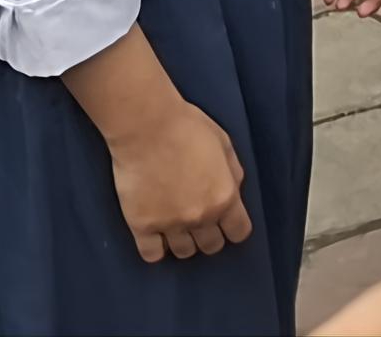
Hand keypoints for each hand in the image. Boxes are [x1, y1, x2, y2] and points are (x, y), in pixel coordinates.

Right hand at [104, 100, 253, 263]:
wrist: (146, 125)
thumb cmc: (187, 126)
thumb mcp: (224, 144)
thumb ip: (233, 174)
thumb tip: (234, 192)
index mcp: (224, 197)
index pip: (239, 232)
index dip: (233, 228)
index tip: (225, 223)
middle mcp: (201, 216)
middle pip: (211, 246)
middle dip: (208, 235)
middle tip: (197, 220)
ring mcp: (170, 223)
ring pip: (184, 253)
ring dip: (182, 241)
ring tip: (175, 225)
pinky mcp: (141, 225)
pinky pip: (151, 255)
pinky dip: (155, 249)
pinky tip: (154, 236)